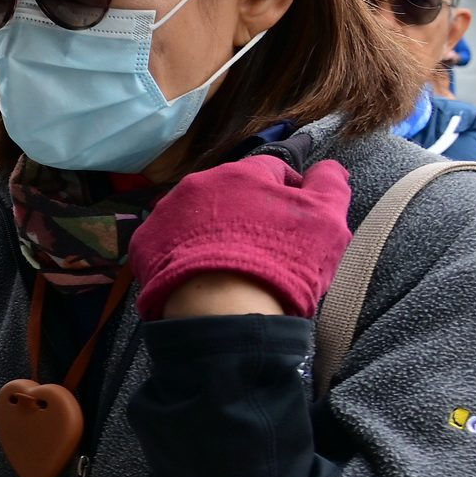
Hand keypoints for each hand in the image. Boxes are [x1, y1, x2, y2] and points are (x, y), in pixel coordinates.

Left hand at [130, 157, 352, 320]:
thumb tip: (329, 166)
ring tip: (227, 263)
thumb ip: (330, 184)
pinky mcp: (144, 245)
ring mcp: (165, 213)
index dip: (289, 194)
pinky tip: (198, 275)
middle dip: (247, 213)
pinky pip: (169, 243)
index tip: (295, 223)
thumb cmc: (284, 260)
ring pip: (196, 217)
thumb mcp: (327, 220)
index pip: (272, 171)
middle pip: (230, 193)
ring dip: (212, 231)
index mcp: (242, 173)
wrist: (226, 310)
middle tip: (262, 247)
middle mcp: (198, 184)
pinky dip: (182, 254)